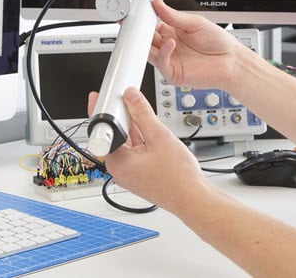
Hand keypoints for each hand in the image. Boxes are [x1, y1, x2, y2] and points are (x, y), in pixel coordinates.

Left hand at [87, 87, 212, 214]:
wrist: (193, 198)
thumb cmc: (178, 178)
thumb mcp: (159, 136)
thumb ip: (142, 113)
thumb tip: (131, 97)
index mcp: (117, 162)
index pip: (102, 130)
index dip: (104, 110)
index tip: (105, 98)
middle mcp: (119, 170)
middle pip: (114, 135)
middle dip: (122, 117)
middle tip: (130, 102)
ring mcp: (129, 173)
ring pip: (125, 143)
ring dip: (133, 128)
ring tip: (146, 117)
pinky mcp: (138, 175)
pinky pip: (134, 152)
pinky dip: (140, 140)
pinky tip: (150, 131)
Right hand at [149, 0, 249, 90]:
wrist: (231, 61)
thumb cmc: (218, 42)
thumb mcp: (195, 22)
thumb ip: (174, 16)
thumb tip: (157, 3)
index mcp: (172, 31)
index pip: (151, 25)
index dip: (145, 19)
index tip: (140, 11)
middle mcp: (168, 46)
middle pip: (147, 39)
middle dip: (141, 32)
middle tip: (139, 23)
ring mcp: (169, 60)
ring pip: (149, 52)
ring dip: (147, 43)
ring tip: (151, 33)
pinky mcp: (172, 73)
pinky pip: (161, 63)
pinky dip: (163, 53)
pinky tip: (171, 43)